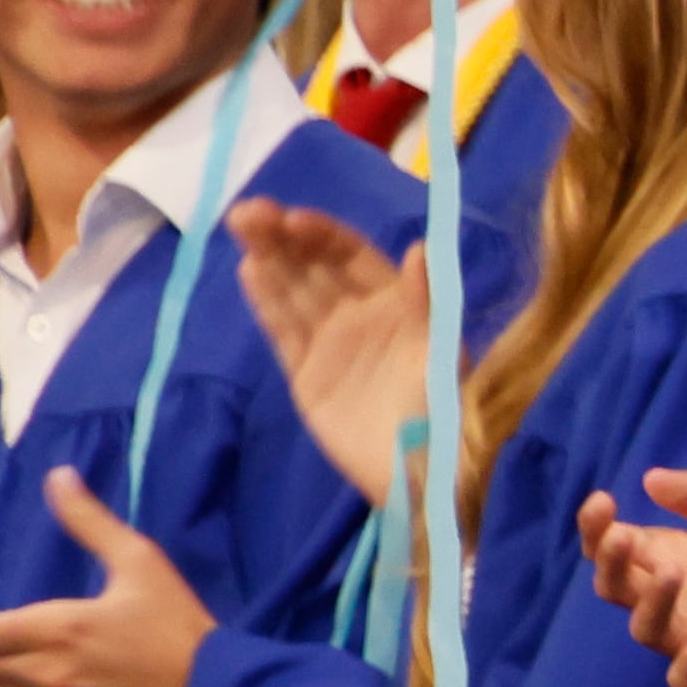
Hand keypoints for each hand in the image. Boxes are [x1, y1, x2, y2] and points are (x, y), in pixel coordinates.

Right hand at [230, 199, 440, 503]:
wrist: (421, 474)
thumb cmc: (444, 409)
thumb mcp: (442, 350)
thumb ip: (426, 301)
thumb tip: (419, 247)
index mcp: (399, 302)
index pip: (353, 256)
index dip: (323, 234)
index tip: (294, 216)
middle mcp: (361, 316)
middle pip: (315, 267)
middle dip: (283, 237)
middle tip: (248, 212)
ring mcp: (331, 344)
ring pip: (294, 293)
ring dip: (268, 260)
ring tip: (241, 227)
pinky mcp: (307, 376)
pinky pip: (284, 331)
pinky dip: (268, 303)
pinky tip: (250, 271)